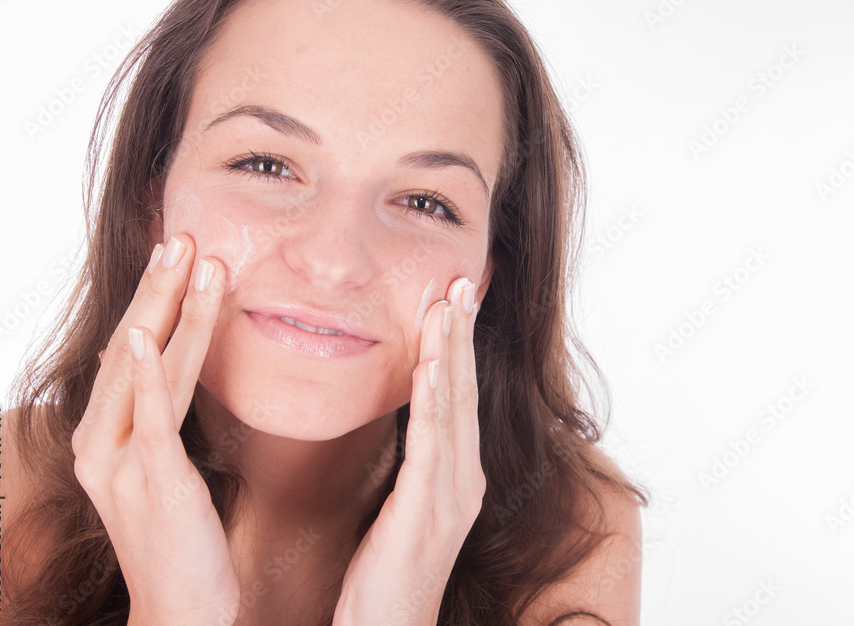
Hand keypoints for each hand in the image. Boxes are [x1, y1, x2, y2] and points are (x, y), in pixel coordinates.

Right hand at [72, 234, 240, 625]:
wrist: (182, 606)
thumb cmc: (180, 536)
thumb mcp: (162, 466)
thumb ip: (155, 417)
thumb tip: (157, 362)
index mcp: (104, 436)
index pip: (129, 355)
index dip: (154, 303)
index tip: (178, 257)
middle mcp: (99, 443)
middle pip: (130, 351)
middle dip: (158, 292)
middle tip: (183, 238)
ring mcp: (118, 461)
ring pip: (145, 370)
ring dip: (169, 311)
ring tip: (193, 262)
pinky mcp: (149, 478)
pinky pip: (148, 416)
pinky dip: (144, 371)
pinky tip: (142, 332)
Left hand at [333, 277, 485, 625]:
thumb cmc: (388, 574)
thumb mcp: (403, 507)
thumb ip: (412, 462)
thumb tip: (403, 416)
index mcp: (458, 474)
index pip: (459, 395)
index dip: (457, 344)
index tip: (452, 296)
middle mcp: (464, 479)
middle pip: (464, 391)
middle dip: (461, 333)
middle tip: (461, 280)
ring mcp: (450, 497)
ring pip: (453, 410)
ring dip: (450, 353)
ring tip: (447, 304)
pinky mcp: (426, 514)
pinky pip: (431, 448)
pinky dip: (434, 403)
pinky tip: (432, 367)